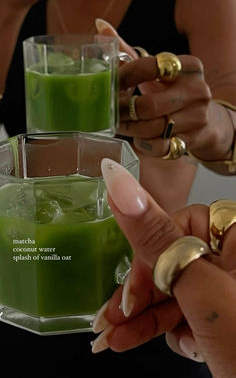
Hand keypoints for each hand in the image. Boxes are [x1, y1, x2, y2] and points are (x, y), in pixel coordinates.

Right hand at [91, 158, 235, 375]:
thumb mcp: (200, 289)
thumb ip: (156, 237)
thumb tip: (119, 183)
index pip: (179, 226)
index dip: (150, 257)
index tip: (131, 290)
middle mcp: (230, 259)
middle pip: (170, 262)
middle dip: (137, 295)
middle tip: (110, 319)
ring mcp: (224, 289)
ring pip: (172, 291)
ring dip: (139, 317)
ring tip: (112, 339)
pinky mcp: (217, 315)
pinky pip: (181, 312)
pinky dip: (160, 329)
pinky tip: (143, 342)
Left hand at [96, 19, 233, 160]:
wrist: (207, 120)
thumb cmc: (173, 91)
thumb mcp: (156, 71)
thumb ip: (128, 52)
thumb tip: (100, 26)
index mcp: (188, 66)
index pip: (150, 67)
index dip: (124, 77)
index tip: (109, 85)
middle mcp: (197, 90)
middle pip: (148, 106)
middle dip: (123, 112)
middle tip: (108, 113)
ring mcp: (197, 117)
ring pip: (153, 129)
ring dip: (131, 129)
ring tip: (119, 125)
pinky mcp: (194, 139)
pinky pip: (161, 147)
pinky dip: (145, 145)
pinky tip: (139, 138)